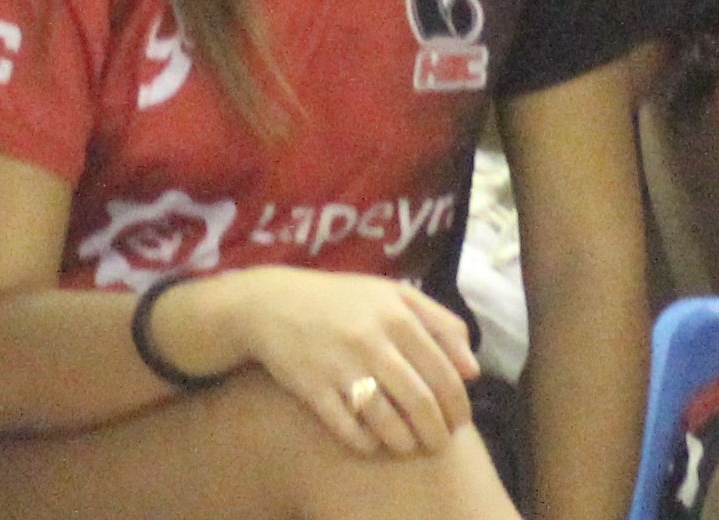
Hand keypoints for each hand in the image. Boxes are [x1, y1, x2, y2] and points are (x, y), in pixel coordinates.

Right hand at [208, 266, 473, 457]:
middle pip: (421, 404)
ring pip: (389, 422)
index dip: (458, 407)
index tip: (457, 421)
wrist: (267, 303)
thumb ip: (440, 322)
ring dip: (406, 443)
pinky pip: (350, 430)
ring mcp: (339, 365)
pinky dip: (368, 443)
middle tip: (437, 442)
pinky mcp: (312, 387)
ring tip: (408, 446)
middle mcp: (370, 340)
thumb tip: (473, 371)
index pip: (445, 375)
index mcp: (395, 315)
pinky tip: (372, 442)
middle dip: (437, 433)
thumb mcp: (391, 294)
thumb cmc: (340, 301)